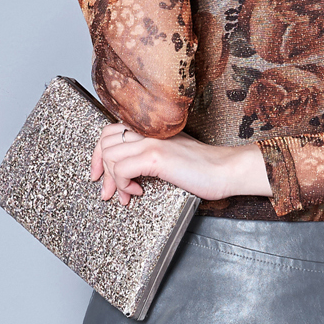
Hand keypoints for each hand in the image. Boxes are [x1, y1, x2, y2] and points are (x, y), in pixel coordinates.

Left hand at [90, 124, 271, 205]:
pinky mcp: (156, 156)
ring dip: (113, 181)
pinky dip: (122, 185)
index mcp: (151, 129)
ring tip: (126, 194)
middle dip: (101, 169)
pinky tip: (137, 192)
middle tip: (107, 190)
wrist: (225, 169)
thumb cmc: (204, 167)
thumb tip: (125, 172)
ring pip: (110, 155)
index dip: (98, 153)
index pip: (112, 131)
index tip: (98, 174)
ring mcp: (151, 141)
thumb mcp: (171, 154)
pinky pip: (121, 169)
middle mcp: (149, 131)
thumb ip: (149, 155)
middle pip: (105, 141)